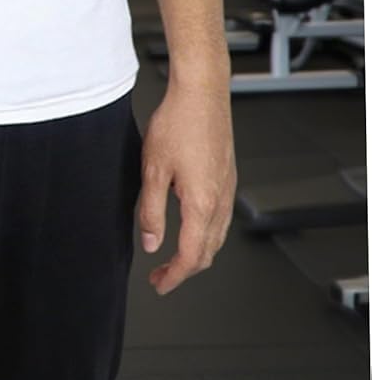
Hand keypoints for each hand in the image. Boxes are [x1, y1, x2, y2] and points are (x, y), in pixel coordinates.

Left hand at [137, 73, 236, 294]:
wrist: (202, 94)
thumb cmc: (178, 123)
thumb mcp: (152, 170)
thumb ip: (151, 211)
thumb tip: (152, 243)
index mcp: (202, 203)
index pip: (192, 256)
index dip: (174, 276)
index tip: (159, 285)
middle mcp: (221, 200)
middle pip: (208, 252)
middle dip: (184, 269)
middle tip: (161, 276)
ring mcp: (228, 188)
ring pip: (217, 236)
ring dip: (197, 253)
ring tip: (173, 256)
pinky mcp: (227, 177)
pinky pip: (221, 218)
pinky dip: (205, 233)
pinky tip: (190, 226)